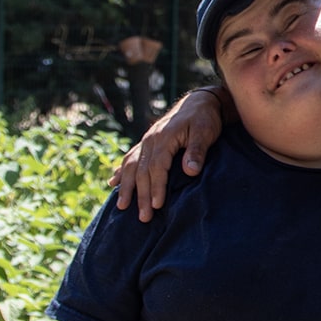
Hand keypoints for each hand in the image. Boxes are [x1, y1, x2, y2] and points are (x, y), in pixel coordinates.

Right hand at [110, 88, 223, 219]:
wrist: (200, 102)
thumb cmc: (205, 119)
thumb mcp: (206, 132)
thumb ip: (197, 151)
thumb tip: (190, 172)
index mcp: (164, 138)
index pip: (157, 167)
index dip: (156, 187)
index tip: (156, 205)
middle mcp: (150, 140)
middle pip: (142, 171)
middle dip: (141, 195)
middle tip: (144, 218)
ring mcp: (146, 141)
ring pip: (131, 166)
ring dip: (127, 187)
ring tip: (122, 207)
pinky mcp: (147, 142)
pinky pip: (130, 158)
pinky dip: (121, 172)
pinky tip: (114, 183)